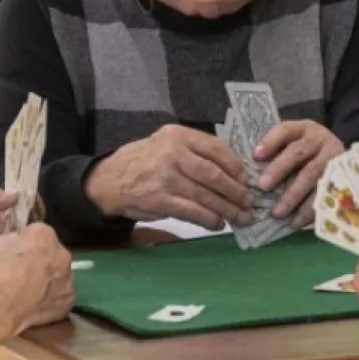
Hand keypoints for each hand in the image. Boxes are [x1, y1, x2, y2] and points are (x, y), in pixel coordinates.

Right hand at [0, 223, 74, 333]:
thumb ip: (9, 242)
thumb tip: (14, 245)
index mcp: (43, 235)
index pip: (38, 234)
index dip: (25, 245)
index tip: (16, 256)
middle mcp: (61, 254)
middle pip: (52, 254)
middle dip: (40, 262)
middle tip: (21, 276)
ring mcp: (67, 278)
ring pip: (59, 276)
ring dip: (48, 281)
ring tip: (27, 294)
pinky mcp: (68, 301)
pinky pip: (61, 297)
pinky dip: (51, 301)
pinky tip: (34, 306)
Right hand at [85, 124, 252, 228]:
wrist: (108, 180)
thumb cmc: (145, 162)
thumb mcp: (167, 144)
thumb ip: (195, 152)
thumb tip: (234, 172)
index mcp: (178, 135)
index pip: (216, 148)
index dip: (236, 166)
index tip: (248, 180)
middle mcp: (172, 153)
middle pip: (214, 174)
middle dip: (236, 191)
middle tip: (250, 202)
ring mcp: (165, 177)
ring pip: (205, 195)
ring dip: (227, 209)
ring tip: (241, 217)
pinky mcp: (159, 200)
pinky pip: (191, 211)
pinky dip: (208, 219)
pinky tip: (218, 223)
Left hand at [254, 120, 343, 226]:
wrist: (344, 159)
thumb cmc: (309, 153)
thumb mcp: (296, 142)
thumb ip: (277, 150)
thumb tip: (250, 171)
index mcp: (305, 129)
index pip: (286, 130)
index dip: (271, 142)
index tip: (255, 156)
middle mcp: (321, 140)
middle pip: (298, 153)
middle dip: (279, 169)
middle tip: (263, 186)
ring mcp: (334, 158)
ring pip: (313, 175)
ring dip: (293, 195)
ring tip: (277, 212)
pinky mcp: (343, 178)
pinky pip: (325, 194)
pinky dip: (310, 209)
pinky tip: (297, 221)